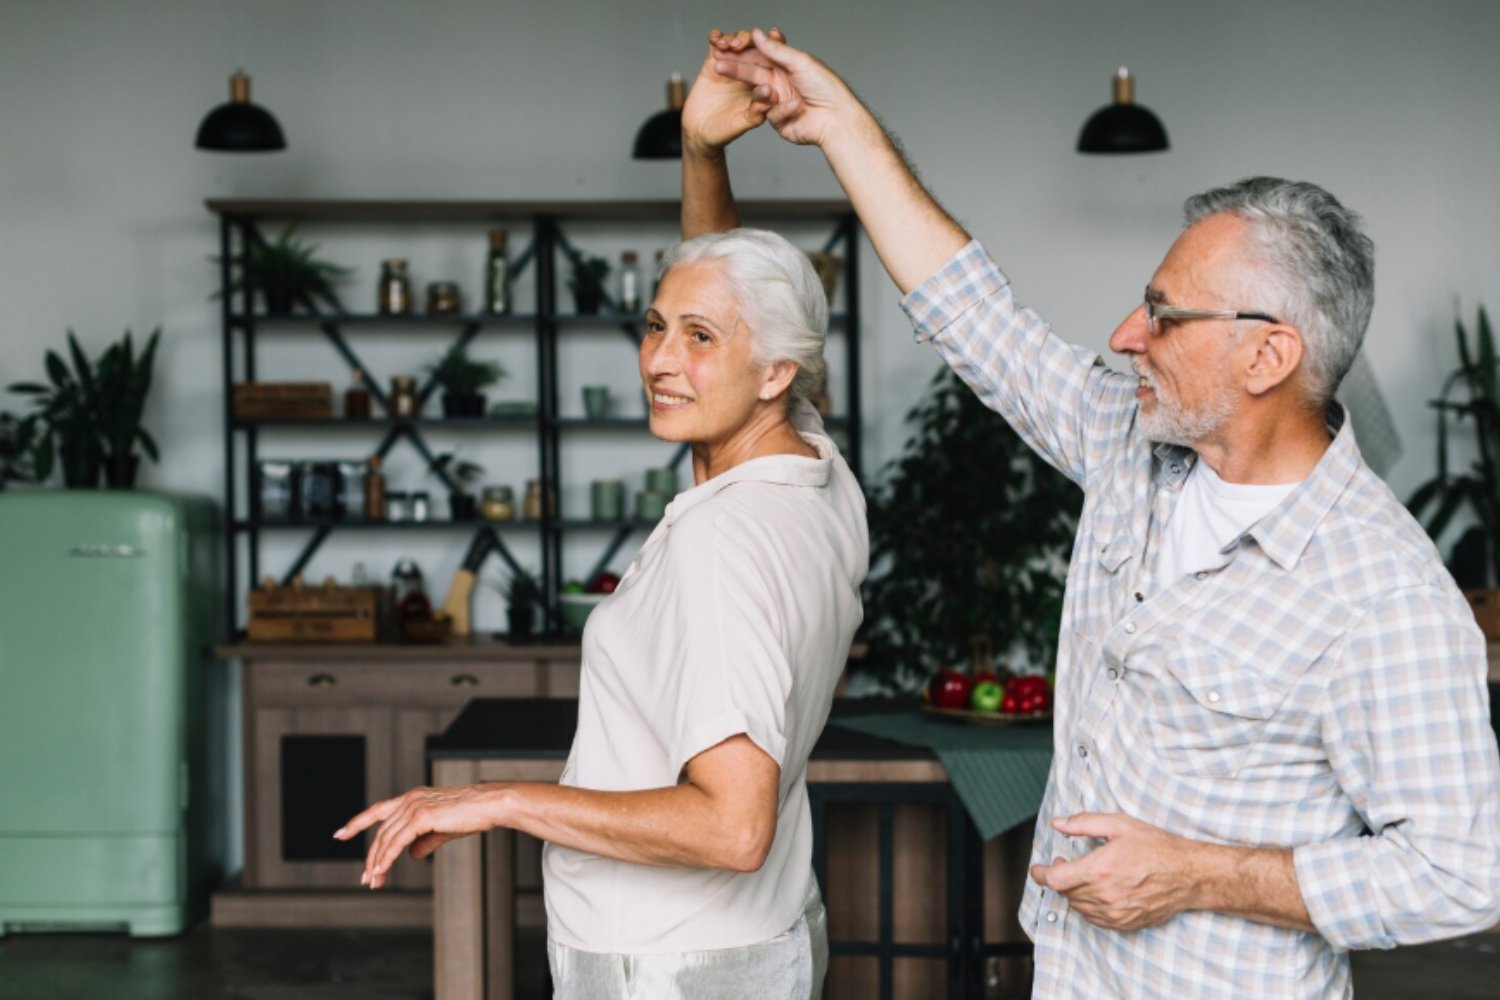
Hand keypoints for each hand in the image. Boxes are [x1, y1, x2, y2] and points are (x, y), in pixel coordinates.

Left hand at [333, 783, 504, 889]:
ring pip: (386, 839)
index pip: (378, 811)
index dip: (358, 822)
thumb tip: (411, 856)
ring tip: (373, 882)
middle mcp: (410, 799)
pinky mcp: (421, 816)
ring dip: (377, 863)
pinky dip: (387, 858)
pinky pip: (397, 842)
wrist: (490, 804)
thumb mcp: (443, 829)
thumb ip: (425, 841)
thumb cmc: (472, 814)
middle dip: (371, 857)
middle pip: (381, 832)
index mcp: (413, 798)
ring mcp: (414, 806)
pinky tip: (381, 871)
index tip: (340, 834)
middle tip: (366, 880)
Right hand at [681, 27, 784, 154]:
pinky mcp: (713, 69)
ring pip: (737, 46)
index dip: (772, 42)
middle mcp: (753, 76)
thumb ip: (760, 103)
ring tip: (726, 47)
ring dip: (733, 41)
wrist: (703, 143)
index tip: (770, 35)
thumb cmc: (726, 134)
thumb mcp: (754, 118)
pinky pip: (716, 48)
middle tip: (738, 47)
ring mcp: (733, 71)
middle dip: (747, 42)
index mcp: (771, 85)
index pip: (774, 56)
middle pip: (754, 48)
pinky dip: (717, 39)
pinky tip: (716, 41)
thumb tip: (766, 84)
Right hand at [712, 28, 857, 147]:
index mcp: (786, 65)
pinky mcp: (779, 120)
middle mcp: (781, 82)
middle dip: (736, 69)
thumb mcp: (799, 62)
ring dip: (754, 91)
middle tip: (718, 66)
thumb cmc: (825, 87)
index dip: (744, 52)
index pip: (760, 56)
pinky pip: (770, 113)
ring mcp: (779, 101)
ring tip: (759, 90)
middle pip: (753, 73)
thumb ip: (776, 50)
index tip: (727, 47)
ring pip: (757, 94)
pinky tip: (796, 108)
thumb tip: (757, 34)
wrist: (836, 119)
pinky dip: (781, 110)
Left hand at [1029, 812, 1200, 930]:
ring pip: (1078, 907)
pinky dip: (1088, 906)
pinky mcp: (1125, 923)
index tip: (1038, 868)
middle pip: (1065, 893)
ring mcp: (1115, 912)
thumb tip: (1059, 823)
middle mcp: (1105, 895)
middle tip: (1066, 863)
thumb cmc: (1157, 847)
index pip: (1055, 880)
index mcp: (1099, 869)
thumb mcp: (1119, 825)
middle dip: (1060, 878)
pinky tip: (1097, 891)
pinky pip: (1094, 919)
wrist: (1189, 874)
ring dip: (1074, 892)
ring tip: (1084, 875)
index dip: (1040, 874)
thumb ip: (1084, 823)